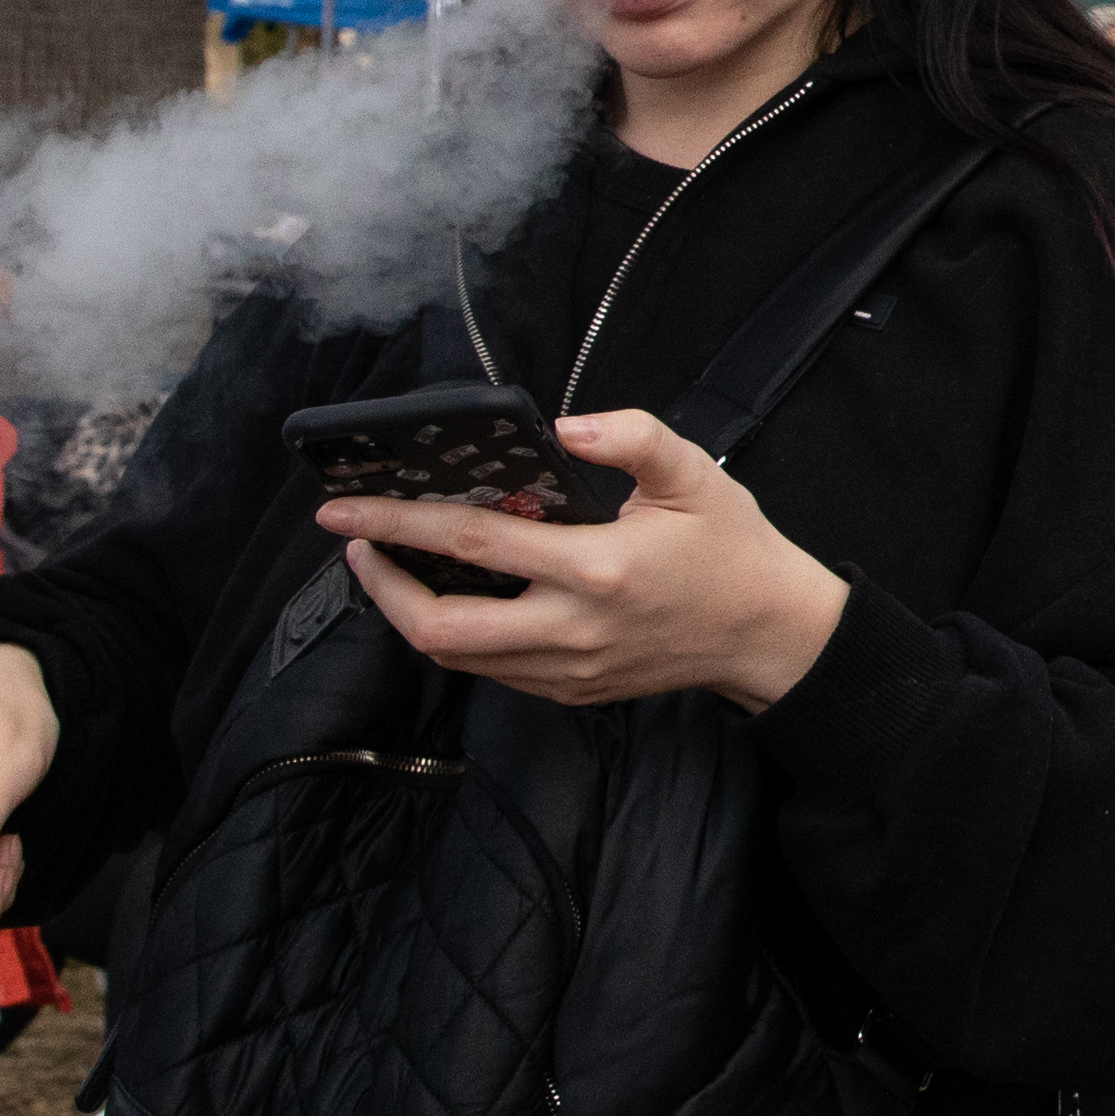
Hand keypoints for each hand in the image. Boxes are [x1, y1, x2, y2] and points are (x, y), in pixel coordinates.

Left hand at [323, 409, 850, 710]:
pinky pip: (490, 670)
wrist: (769, 634)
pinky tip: (449, 595)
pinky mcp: (572, 690)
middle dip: (381, 586)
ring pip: (456, 656)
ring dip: (409, 613)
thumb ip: (630, 435)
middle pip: (440, 627)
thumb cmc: (732, 550)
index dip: (397, 525)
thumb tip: (562, 425)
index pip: (472, 545)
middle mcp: (573, 629)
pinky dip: (453, 634)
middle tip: (355, 545)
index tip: (345, 510)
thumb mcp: (693, 474)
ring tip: (391, 566)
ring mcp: (569, 669)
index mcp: (597, 569)